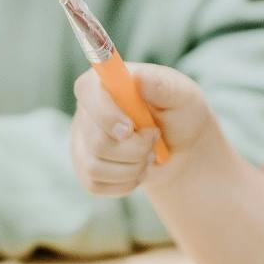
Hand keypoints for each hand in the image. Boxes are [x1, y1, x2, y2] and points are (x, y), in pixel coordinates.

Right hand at [71, 64, 213, 197]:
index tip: (130, 128)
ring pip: (95, 166)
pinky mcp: (85, 169)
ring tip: (149, 156)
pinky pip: (96, 184)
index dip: (105, 114)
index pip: (86, 91)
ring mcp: (82, 142)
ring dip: (132, 167)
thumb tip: (138, 78)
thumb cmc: (180, 113)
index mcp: (104, 83)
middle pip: (96, 140)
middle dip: (135, 149)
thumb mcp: (181, 96)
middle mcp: (86, 111)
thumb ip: (162, 85)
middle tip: (155, 139)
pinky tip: (138, 170)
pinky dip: (125, 183)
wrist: (181, 148)